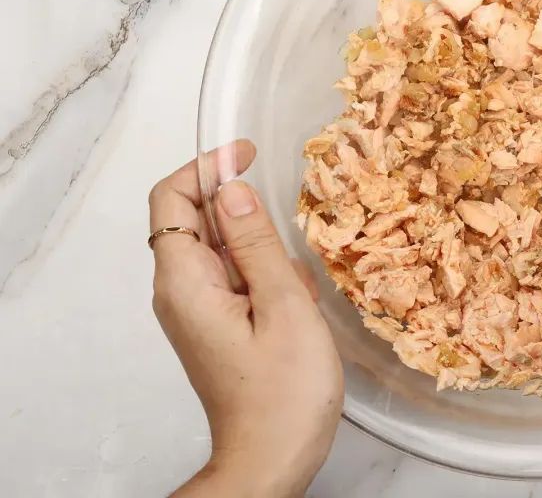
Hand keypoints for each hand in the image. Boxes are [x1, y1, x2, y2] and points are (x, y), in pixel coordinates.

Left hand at [148, 142, 343, 496]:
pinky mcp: (215, 325)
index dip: (206, 167)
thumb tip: (234, 189)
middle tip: (290, 240)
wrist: (272, 459)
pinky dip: (265, 275)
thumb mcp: (284, 306)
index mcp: (186, 282)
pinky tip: (294, 305)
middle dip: (245, 214)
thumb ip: (258, 243)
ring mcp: (196, 310)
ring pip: (222, 249)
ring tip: (298, 291)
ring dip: (262, 250)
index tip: (248, 152)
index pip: (172, 199)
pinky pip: (234, 278)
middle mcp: (180, 292)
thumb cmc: (284, 394)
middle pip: (196, 220)